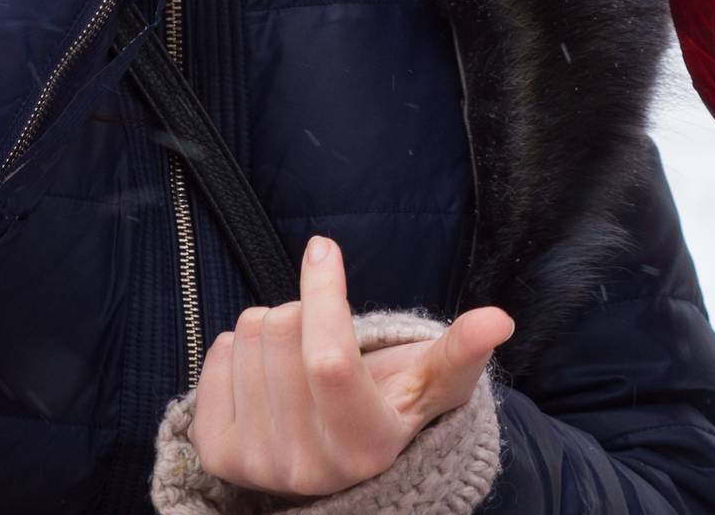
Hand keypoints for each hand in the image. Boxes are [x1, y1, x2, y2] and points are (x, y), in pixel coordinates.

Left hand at [189, 235, 512, 499]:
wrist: (335, 460)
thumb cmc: (390, 405)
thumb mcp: (431, 382)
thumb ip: (462, 349)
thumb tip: (500, 318)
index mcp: (365, 445)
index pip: (329, 358)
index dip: (323, 293)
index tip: (324, 247)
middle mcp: (309, 466)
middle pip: (281, 330)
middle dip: (302, 309)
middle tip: (323, 333)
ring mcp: (259, 463)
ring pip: (246, 336)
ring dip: (271, 327)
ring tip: (298, 357)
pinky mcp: (220, 451)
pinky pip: (214, 354)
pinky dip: (236, 346)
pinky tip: (265, 371)